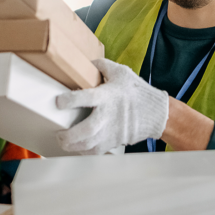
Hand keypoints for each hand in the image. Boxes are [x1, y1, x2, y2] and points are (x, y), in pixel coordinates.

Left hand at [54, 58, 169, 154]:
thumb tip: (87, 62)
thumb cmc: (137, 92)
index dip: (70, 100)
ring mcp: (111, 131)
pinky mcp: (113, 141)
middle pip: (87, 129)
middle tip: (60, 133)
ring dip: (73, 146)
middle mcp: (108, 116)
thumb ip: (102, 66)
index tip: (58, 102)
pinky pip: (95, 152)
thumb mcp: (121, 72)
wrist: (155, 113)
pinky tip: (77, 147)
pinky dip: (84, 151)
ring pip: (89, 145)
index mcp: (108, 96)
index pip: (87, 98)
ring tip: (64, 141)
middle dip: (70, 135)